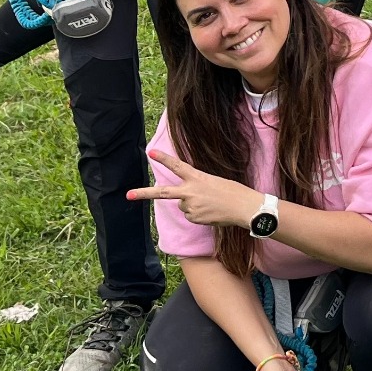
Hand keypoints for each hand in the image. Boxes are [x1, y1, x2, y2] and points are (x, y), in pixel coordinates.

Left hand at [128, 148, 265, 228]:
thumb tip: (185, 200)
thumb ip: (197, 186)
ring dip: (193, 205)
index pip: (177, 166)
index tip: (150, 153)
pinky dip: (199, 215)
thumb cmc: (233, 191)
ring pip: (183, 206)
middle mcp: (189, 191)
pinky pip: (191, 216)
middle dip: (144, 193)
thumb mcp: (214, 181)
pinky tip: (211, 212)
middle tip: (128, 195)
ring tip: (211, 204)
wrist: (243, 207)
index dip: (163, 158)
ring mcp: (190, 206)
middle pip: (162, 192)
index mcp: (197, 177)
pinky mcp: (193, 218)